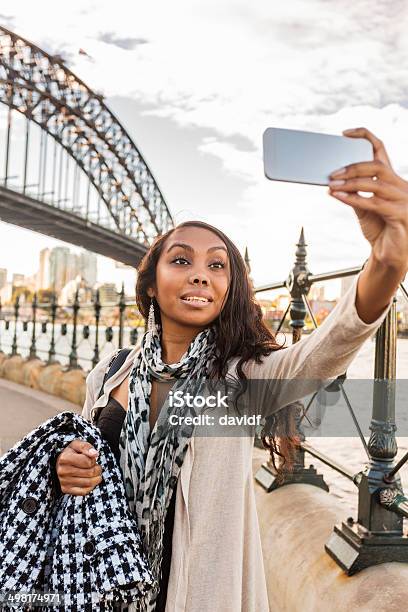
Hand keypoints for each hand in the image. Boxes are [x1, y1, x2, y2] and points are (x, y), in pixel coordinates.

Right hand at [56, 439, 102, 495]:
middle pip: (90, 473)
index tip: (90, 458)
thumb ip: (86, 447)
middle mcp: (62, 471)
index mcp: (64, 458)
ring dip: (97, 477)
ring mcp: (63, 481)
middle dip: (97, 469)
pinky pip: (84, 491)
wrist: (60, 462)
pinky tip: (90, 480)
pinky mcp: (66, 490)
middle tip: (95, 466)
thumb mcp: (77, 445)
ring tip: (94, 473)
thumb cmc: (71, 452)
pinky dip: (91, 486)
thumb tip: (95, 454)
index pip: (88, 462)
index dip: (93, 459)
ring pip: (89, 483)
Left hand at [328, 127, 407, 271]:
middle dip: (352, 167)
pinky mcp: (401, 215)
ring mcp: (404, 200)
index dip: (364, 136)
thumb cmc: (379, 229)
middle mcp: (401, 186)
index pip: (380, 149)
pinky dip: (354, 199)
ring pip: (375, 184)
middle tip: (332, 173)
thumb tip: (333, 182)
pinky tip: (339, 197)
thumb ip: (353, 193)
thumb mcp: (363, 208)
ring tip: (332, 185)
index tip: (344, 133)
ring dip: (350, 184)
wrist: (389, 254)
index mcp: (392, 179)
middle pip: (377, 166)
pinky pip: (374, 203)